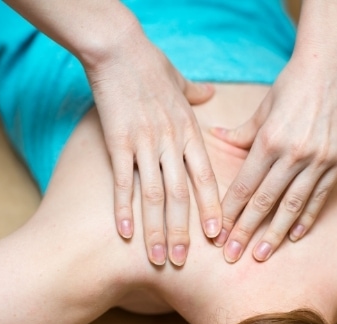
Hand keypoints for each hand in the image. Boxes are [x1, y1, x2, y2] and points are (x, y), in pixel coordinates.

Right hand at [85, 21, 220, 265]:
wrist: (118, 48)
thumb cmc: (150, 65)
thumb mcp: (179, 80)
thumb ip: (196, 93)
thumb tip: (210, 92)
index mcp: (188, 131)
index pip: (206, 177)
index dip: (212, 208)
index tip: (219, 236)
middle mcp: (170, 142)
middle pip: (181, 195)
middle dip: (184, 231)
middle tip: (184, 262)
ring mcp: (144, 144)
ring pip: (154, 195)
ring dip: (157, 229)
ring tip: (157, 258)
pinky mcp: (117, 142)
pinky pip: (123, 181)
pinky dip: (124, 209)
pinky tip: (125, 233)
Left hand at [212, 55, 336, 262]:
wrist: (334, 66)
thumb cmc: (291, 86)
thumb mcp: (261, 108)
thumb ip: (239, 132)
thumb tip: (216, 137)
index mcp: (269, 141)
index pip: (244, 186)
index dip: (230, 212)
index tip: (218, 233)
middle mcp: (293, 154)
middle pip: (264, 202)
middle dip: (246, 231)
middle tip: (232, 255)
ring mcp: (318, 160)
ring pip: (292, 206)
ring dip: (275, 234)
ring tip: (260, 255)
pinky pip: (318, 197)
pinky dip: (306, 218)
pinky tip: (295, 236)